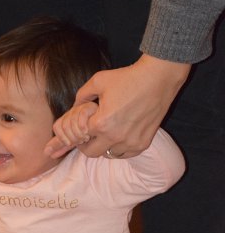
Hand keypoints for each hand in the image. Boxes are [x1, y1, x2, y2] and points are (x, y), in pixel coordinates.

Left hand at [45, 54, 190, 158]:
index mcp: (101, 123)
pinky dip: (120, 149)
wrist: (158, 79)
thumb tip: (73, 107)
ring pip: (109, 155)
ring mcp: (130, 142)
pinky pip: (125, 154)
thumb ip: (81, 96)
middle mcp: (115, 137)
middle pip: (91, 153)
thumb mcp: (98, 81)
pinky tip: (120, 137)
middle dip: (86, 145)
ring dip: (104, 147)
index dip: (78, 133)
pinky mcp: (142, 143)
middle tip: (89, 137)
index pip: (80, 138)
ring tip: (106, 134)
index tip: (81, 130)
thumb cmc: (127, 78)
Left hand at [46, 101, 98, 158]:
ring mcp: (81, 108)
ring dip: (79, 134)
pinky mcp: (91, 106)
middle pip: (64, 125)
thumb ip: (61, 145)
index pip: (57, 127)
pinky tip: (87, 131)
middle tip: (81, 141)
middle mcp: (73, 111)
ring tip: (87, 137)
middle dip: (72, 138)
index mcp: (67, 117)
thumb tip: (46, 153)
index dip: (61, 138)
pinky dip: (83, 125)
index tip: (70, 144)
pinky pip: (81, 114)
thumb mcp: (74, 139)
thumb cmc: (91, 133)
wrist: (107, 126)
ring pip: (72, 121)